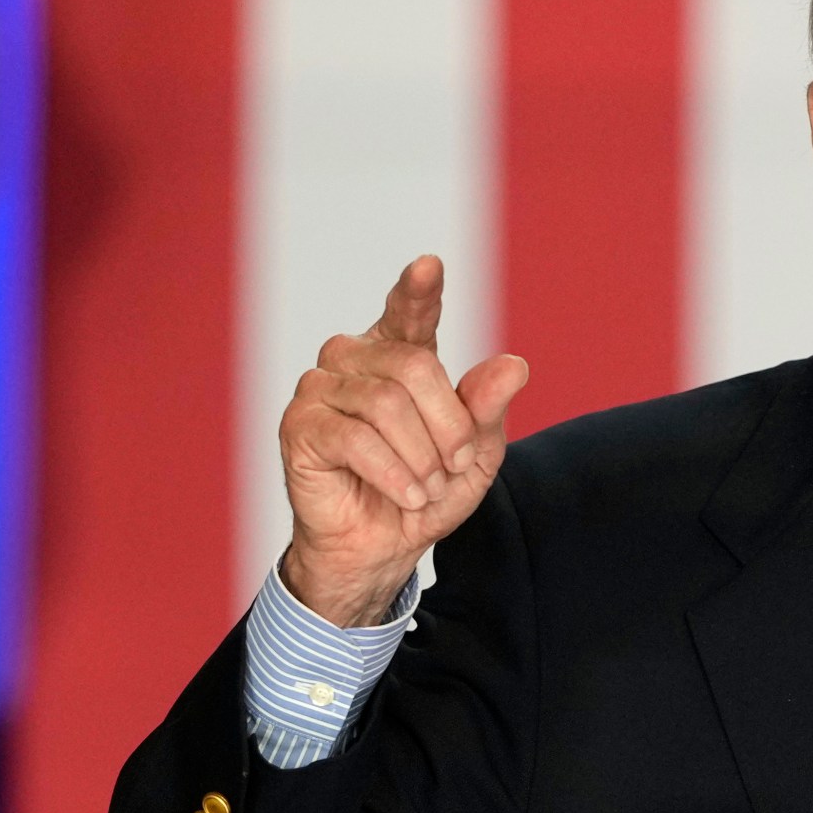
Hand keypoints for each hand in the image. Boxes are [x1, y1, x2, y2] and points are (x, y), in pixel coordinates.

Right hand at [278, 256, 527, 625]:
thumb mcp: (475, 454)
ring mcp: (320, 388)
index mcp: (398, 355)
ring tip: (428, 487)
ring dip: (422, 457)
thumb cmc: (428, 491)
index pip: (410, 313)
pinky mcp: (299, 425)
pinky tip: (408, 495)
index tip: (430, 265)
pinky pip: (356, 438)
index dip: (419, 290)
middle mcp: (354, 359)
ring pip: (386, 404)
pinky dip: (395, 474)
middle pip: (414, 367)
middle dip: (450, 424)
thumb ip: (489, 408)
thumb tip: (514, 366)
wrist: (385, 547)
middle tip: (457, 465)